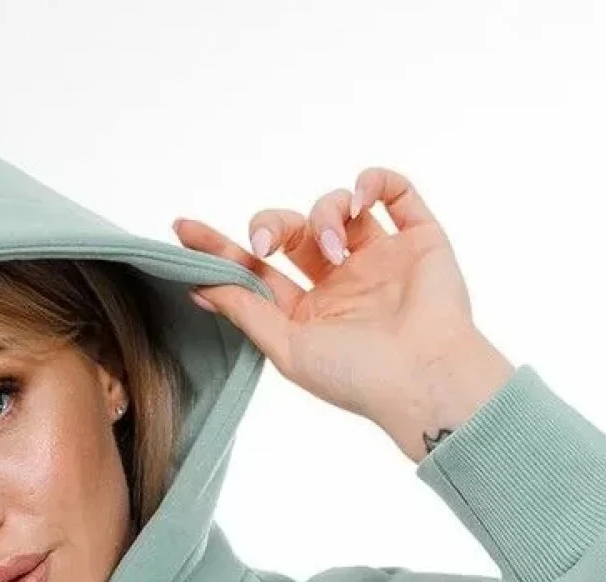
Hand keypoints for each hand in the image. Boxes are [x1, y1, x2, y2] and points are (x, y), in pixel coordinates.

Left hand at [173, 166, 514, 459]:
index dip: (221, 249)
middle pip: (294, 230)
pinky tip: (361, 199)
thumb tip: (198, 287)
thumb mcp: (287, 348)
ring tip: (334, 247)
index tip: (182, 230)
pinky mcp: (418, 238)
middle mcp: (342, 282)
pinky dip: (374, 181)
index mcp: (309, 313)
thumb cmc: (357, 376)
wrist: (423, 376)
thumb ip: (245, 312)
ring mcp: (381, 258)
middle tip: (266, 240)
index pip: (257, 270)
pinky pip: (394, 191)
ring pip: (338, 207)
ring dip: (325, 214)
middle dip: (272, 224)